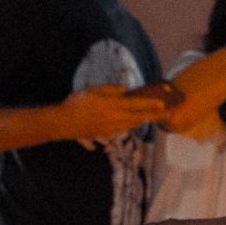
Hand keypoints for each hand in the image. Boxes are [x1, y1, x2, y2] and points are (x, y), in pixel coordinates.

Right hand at [55, 84, 169, 140]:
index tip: (162, 103)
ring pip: (131, 125)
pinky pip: (121, 129)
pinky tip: (127, 121)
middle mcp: (115, 119)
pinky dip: (127, 124)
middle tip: (162, 113)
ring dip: (139, 120)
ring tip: (147, 116)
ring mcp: (111, 129)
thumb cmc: (76, 103)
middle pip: (138, 118)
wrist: (63, 123)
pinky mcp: (105, 134)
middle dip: (151, 115)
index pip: (137, 104)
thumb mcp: (94, 90)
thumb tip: (125, 90)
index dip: (151, 104)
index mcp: (113, 105)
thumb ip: (111, 90)